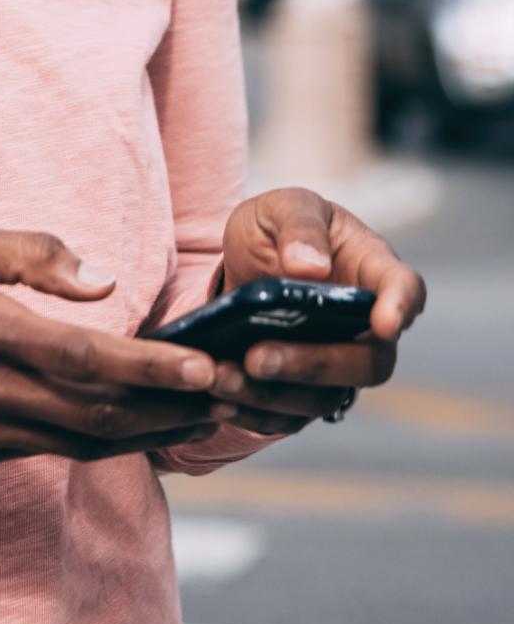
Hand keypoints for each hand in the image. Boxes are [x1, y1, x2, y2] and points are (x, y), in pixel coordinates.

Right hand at [0, 220, 240, 468]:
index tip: (201, 365)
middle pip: (92, 412)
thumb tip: (100, 279)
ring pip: (76, 441)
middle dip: (166, 406)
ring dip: (144, 431)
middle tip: (226, 392)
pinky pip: (47, 449)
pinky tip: (136, 424)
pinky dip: (100, 440)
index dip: (146, 368)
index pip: (79, 359)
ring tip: (199, 412)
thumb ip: (26, 253)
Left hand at [206, 187, 428, 435]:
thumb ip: (298, 227)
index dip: (401, 308)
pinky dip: (255, 412)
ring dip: (273, 394)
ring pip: (326, 397)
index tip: (383, 324)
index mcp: (372, 269)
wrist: (247, 260)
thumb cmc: (277, 227)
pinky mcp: (306, 391)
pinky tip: (219, 401)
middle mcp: (366, 326)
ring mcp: (339, 364)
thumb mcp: (280, 208)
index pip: (405, 289)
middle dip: (314, 365)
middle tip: (258, 358)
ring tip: (222, 378)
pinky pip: (291, 416)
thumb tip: (309, 268)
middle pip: (367, 362)